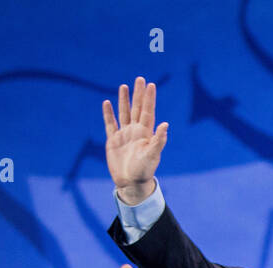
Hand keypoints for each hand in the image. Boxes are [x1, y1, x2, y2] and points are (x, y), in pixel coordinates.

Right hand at [102, 76, 166, 204]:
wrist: (131, 183)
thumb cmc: (144, 171)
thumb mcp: (153, 155)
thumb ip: (159, 140)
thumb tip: (165, 124)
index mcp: (146, 133)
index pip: (148, 111)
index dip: (149, 98)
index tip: (150, 85)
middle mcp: (135, 131)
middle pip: (136, 108)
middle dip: (138, 94)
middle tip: (140, 79)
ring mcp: (124, 135)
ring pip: (123, 113)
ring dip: (123, 100)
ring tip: (124, 86)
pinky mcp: (113, 140)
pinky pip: (110, 124)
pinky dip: (108, 113)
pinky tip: (107, 103)